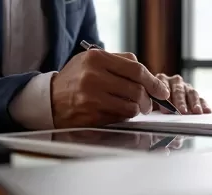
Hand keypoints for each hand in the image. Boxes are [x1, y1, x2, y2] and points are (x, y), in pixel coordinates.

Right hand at [51, 50, 169, 127]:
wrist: (49, 99)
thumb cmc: (76, 78)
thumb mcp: (92, 60)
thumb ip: (120, 61)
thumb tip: (148, 74)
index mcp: (96, 58)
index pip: (136, 70)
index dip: (153, 82)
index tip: (162, 91)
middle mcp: (93, 77)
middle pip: (136, 90)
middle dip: (148, 99)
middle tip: (149, 103)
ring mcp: (91, 98)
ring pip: (130, 107)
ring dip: (137, 109)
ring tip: (134, 108)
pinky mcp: (90, 116)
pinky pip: (119, 118)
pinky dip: (124, 116)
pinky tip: (119, 112)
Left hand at [155, 74, 210, 114]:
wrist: (160, 103)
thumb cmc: (153, 103)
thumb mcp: (150, 101)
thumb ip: (153, 104)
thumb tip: (159, 113)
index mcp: (161, 79)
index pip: (164, 86)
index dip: (165, 98)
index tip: (166, 110)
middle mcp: (175, 81)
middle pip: (179, 90)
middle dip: (180, 101)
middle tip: (182, 111)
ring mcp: (186, 87)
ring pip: (191, 93)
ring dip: (194, 103)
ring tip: (196, 112)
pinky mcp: (194, 95)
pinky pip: (201, 99)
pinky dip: (204, 105)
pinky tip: (206, 111)